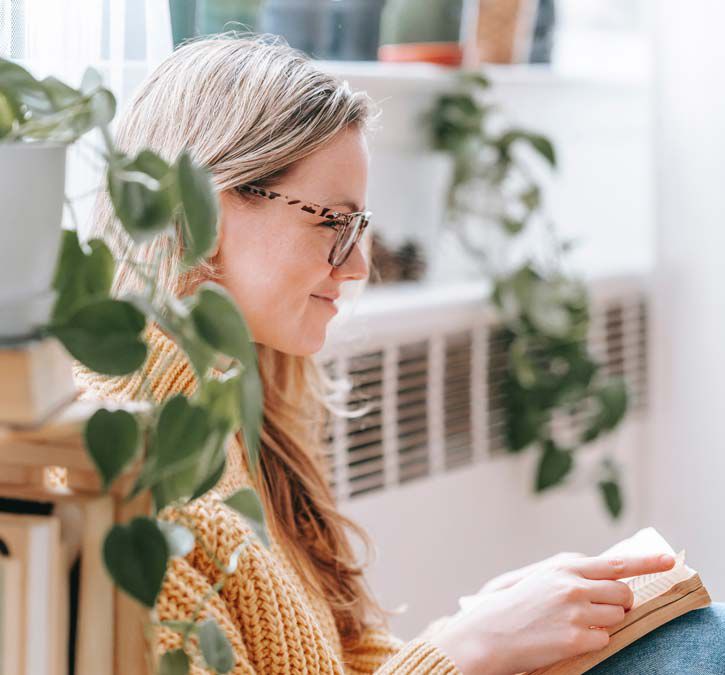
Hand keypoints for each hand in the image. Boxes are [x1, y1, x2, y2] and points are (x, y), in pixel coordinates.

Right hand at [430, 553, 674, 674]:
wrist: (487, 634)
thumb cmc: (511, 606)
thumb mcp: (539, 578)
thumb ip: (571, 573)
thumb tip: (605, 573)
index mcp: (563, 567)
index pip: (615, 563)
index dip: (646, 561)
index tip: (668, 560)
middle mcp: (572, 585)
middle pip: (623, 593)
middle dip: (619, 604)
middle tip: (600, 609)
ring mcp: (575, 611)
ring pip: (617, 617)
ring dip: (604, 622)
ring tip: (575, 624)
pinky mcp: (575, 638)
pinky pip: (603, 639)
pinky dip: (591, 641)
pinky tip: (567, 638)